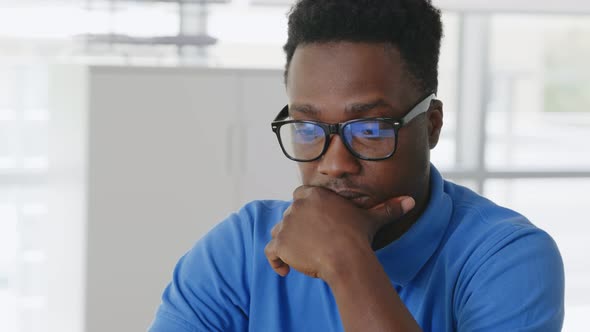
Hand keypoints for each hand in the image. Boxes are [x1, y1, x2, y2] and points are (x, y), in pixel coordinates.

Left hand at [264, 185, 414, 282]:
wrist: (346, 258)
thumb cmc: (358, 237)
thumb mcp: (371, 220)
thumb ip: (388, 209)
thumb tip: (410, 201)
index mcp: (314, 195)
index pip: (300, 196)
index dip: (305, 210)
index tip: (313, 224)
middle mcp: (296, 205)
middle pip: (289, 215)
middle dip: (296, 228)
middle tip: (309, 244)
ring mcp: (286, 224)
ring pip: (278, 232)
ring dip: (285, 243)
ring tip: (298, 256)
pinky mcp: (280, 243)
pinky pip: (271, 251)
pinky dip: (275, 260)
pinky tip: (285, 270)